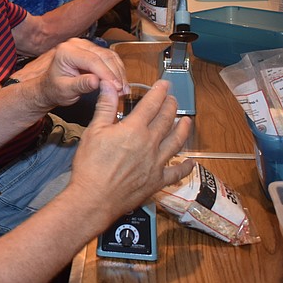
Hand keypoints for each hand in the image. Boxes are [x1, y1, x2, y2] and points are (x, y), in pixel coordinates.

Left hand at [38, 38, 129, 108]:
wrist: (50, 86)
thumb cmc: (54, 88)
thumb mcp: (65, 90)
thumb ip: (80, 85)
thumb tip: (96, 81)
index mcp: (66, 51)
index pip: (92, 60)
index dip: (107, 74)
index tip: (116, 87)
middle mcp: (76, 44)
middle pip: (103, 56)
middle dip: (115, 74)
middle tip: (122, 90)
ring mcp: (85, 45)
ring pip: (109, 56)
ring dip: (118, 72)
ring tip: (123, 89)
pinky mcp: (92, 50)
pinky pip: (109, 57)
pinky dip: (116, 70)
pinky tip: (120, 82)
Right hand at [68, 80, 193, 215]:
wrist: (95, 197)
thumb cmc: (91, 165)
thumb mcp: (94, 131)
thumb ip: (106, 107)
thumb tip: (109, 85)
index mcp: (134, 129)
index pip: (151, 104)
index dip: (159, 92)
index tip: (164, 84)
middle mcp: (150, 144)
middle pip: (166, 120)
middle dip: (171, 106)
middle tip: (173, 99)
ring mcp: (156, 163)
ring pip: (176, 142)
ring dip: (183, 129)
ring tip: (186, 121)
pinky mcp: (157, 180)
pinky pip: (177, 172)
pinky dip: (186, 166)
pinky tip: (190, 162)